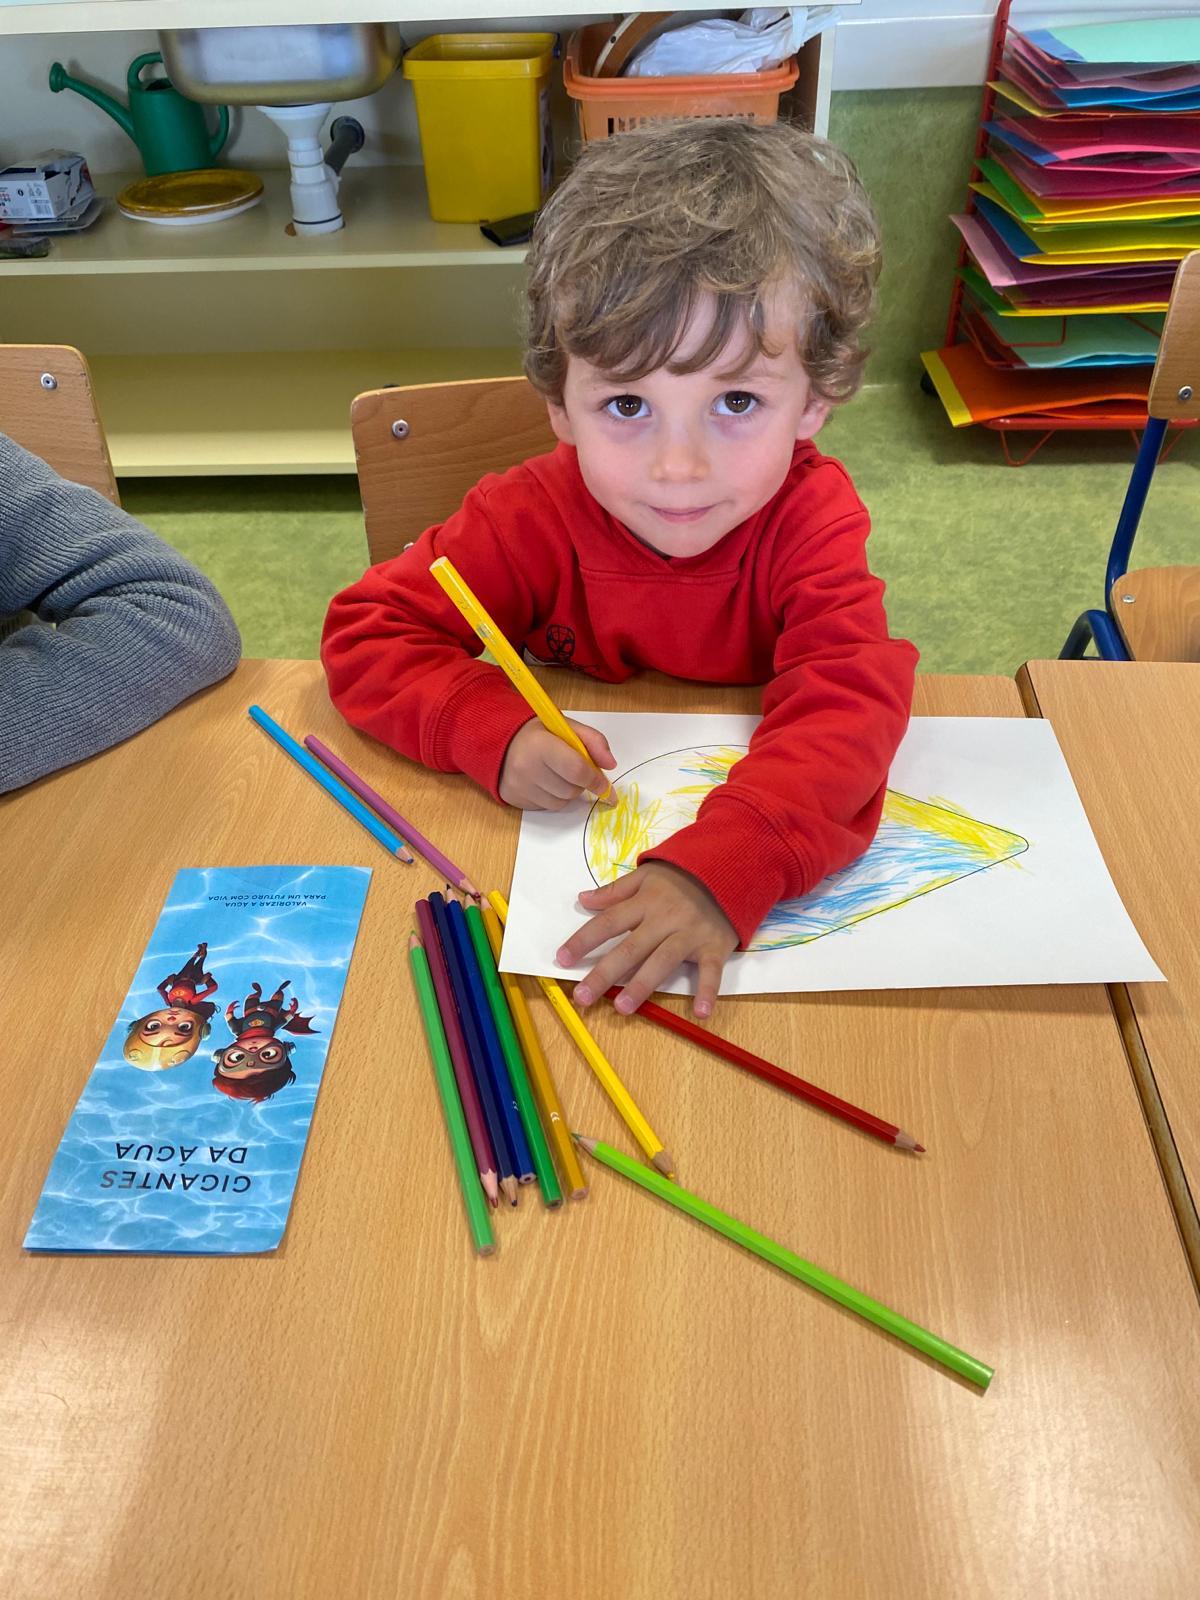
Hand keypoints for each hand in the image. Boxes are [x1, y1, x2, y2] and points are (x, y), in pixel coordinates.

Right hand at [499, 717, 615, 809]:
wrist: (502, 742)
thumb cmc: (539, 734)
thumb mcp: (566, 727)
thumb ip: (593, 740)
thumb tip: (610, 765)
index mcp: (541, 745)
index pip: (577, 770)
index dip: (596, 781)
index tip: (607, 788)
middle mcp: (527, 768)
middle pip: (571, 790)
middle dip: (581, 783)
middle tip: (573, 769)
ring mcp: (519, 786)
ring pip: (561, 802)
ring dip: (568, 792)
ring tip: (557, 774)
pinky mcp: (515, 799)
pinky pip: (547, 807)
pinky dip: (554, 798)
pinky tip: (545, 782)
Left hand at [557, 861, 736, 1019]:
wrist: (731, 868)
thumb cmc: (683, 876)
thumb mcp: (647, 875)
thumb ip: (615, 890)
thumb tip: (582, 899)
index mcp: (645, 902)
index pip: (608, 923)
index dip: (583, 940)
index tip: (562, 959)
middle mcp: (664, 919)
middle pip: (630, 948)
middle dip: (604, 973)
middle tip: (583, 997)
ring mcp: (690, 934)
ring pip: (662, 961)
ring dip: (642, 985)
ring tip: (622, 1008)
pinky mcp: (715, 946)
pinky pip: (712, 971)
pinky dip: (708, 991)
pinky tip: (700, 1013)